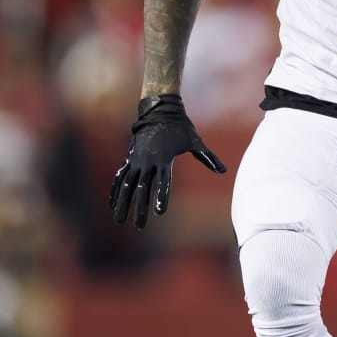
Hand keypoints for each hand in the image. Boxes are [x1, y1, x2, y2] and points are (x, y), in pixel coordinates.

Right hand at [109, 95, 226, 228]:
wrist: (159, 110)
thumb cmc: (180, 127)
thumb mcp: (196, 141)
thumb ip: (208, 157)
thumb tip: (223, 170)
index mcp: (164, 158)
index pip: (163, 182)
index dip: (161, 197)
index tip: (159, 212)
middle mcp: (148, 161)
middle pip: (142, 189)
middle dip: (140, 208)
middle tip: (141, 227)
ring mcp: (137, 160)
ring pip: (127, 186)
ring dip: (122, 204)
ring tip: (120, 221)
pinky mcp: (130, 159)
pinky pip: (120, 177)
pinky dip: (115, 191)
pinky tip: (112, 205)